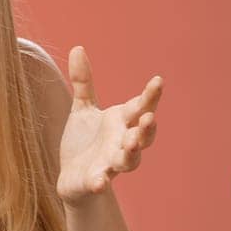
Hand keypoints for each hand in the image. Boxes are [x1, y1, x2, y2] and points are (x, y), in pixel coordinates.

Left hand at [56, 46, 162, 204]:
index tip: (158, 81)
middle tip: (149, 117)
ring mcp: (111, 163)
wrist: (72, 177)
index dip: (151, 96)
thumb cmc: (84, 142)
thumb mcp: (83, 109)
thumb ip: (83, 81)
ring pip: (129, 160)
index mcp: (121, 122)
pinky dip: (101, 182)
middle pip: (143, 136)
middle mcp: (122, 143)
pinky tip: (100, 182)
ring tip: (131, 145)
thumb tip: (77, 47)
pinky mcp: (95, 180)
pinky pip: (101, 181)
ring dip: (132, 153)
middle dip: (148, 128)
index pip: (141, 107)